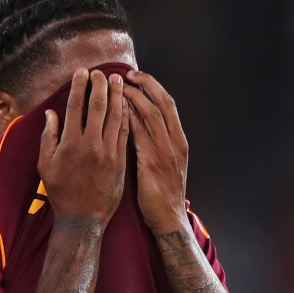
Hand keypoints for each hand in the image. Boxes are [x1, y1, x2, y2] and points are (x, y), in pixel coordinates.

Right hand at [38, 68, 128, 224]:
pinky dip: (126, 116)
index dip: (79, 86)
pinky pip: (125, 132)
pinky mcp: (120, 160)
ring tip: (118, 80)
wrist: (84, 218)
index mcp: (70, 143)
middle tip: (101, 72)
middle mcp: (90, 144)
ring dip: (117, 96)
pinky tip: (127, 104)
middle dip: (99, 85)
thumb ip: (48, 138)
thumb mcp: (46, 166)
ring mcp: (108, 152)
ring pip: (114, 116)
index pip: (75, 107)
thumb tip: (51, 113)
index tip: (82, 72)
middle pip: (97, 106)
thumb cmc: (61, 193)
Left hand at [124, 70, 189, 234]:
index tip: (138, 76)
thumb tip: (141, 123)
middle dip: (144, 85)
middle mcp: (175, 142)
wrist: (168, 218)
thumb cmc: (163, 194)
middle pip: (161, 103)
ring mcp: (164, 152)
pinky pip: (138, 133)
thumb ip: (157, 143)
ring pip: (149, 114)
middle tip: (125, 74)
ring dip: (132, 98)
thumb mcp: (167, 165)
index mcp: (180, 141)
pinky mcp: (151, 162)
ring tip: (116, 87)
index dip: (153, 87)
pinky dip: (127, 119)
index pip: (168, 104)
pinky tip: (114, 111)